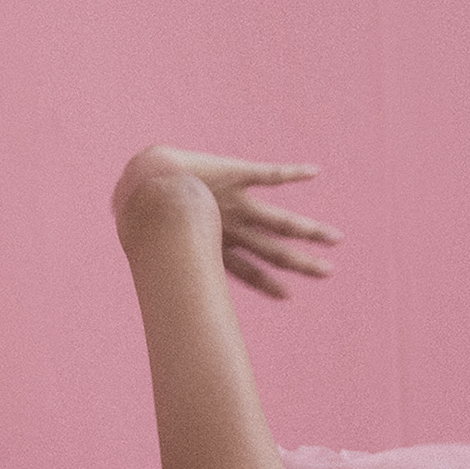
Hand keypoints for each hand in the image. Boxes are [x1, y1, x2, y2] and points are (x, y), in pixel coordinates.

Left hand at [112, 146, 340, 298]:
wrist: (144, 177)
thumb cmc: (144, 203)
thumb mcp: (151, 235)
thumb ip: (154, 253)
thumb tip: (134, 273)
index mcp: (214, 242)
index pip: (247, 270)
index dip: (267, 284)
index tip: (287, 297)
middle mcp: (231, 226)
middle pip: (273, 250)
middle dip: (301, 262)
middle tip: (329, 273)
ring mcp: (236, 202)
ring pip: (280, 221)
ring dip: (308, 230)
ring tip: (335, 237)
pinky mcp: (236, 173)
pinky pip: (269, 174)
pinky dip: (292, 172)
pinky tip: (315, 171)